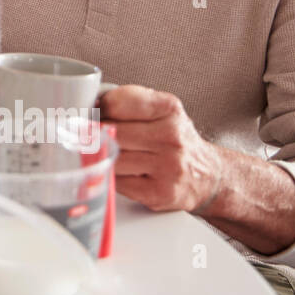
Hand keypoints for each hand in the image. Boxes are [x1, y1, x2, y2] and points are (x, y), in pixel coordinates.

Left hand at [99, 85, 225, 213]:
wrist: (208, 175)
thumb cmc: (174, 139)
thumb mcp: (160, 110)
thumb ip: (128, 102)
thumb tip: (86, 106)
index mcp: (168, 108)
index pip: (118, 103)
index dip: (99, 109)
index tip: (93, 114)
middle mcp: (171, 136)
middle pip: (111, 132)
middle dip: (95, 134)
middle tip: (90, 136)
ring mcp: (167, 166)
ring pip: (112, 158)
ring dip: (102, 157)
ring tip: (107, 153)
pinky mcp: (159, 192)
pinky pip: (117, 183)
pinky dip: (112, 177)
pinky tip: (121, 172)